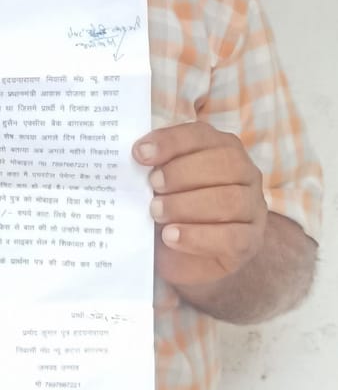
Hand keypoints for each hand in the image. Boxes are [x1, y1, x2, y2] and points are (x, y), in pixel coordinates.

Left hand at [133, 121, 267, 287]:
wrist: (184, 254)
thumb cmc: (171, 207)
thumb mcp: (161, 183)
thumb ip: (154, 167)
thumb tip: (136, 154)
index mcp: (221, 147)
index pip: (201, 135)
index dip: (170, 142)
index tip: (140, 154)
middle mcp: (245, 172)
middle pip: (224, 163)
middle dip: (181, 173)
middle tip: (152, 186)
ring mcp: (252, 207)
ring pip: (230, 200)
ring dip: (187, 205)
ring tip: (156, 212)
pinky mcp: (250, 241)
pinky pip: (232, 237)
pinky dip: (197, 237)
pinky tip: (171, 236)